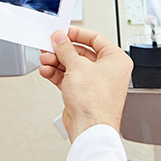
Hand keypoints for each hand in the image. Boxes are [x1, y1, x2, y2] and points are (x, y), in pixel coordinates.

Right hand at [39, 26, 132, 142]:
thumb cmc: (95, 102)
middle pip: (82, 53)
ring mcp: (95, 84)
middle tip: (50, 46)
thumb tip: (60, 38)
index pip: (96, 39)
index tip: (64, 32)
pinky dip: (57, 74)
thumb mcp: (77, 66)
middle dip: (63, 50)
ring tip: (45, 59)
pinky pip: (69, 79)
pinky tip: (46, 71)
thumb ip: (65, 49)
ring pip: (73, 66)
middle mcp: (108, 71)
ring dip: (57, 62)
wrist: (90, 128)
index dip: (77, 33)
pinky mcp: (84, 94)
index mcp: (116, 60)